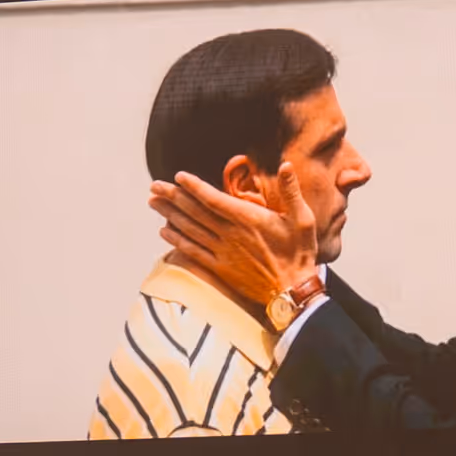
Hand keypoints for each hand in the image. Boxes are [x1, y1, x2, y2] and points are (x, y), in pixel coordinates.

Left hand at [150, 170, 319, 313]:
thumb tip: (286, 165)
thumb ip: (291, 191)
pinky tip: (163, 231)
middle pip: (195, 211)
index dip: (194, 187)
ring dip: (169, 214)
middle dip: (172, 196)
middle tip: (154, 185)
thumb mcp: (303, 218)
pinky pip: (193, 252)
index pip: (214, 199)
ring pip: (190, 229)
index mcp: (248, 219)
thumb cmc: (299, 253)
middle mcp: (231, 234)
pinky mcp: (220, 268)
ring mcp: (223, 252)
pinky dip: (176, 241)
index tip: (178, 176)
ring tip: (152, 202)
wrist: (293, 291)